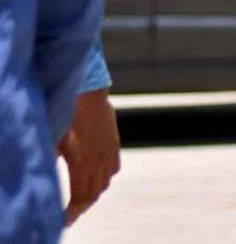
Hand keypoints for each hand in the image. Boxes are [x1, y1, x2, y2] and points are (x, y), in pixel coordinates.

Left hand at [57, 89, 120, 225]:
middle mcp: (100, 161)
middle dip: (81, 206)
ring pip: (105, 182)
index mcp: (83, 164)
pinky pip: (113, 168)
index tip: (62, 219)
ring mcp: (110, 152)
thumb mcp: (53, 141)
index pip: (80, 198)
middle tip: (69, 213)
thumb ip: (51, 161)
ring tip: (81, 196)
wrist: (88, 92)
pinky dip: (104, 178)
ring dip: (94, 192)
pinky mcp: (114, 143)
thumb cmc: (66, 114)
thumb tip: (44, 176)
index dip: (72, 212)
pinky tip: (95, 175)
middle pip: (94, 194)